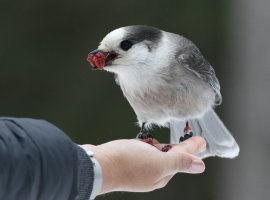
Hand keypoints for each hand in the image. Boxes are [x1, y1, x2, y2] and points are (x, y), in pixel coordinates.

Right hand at [81, 136, 205, 194]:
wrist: (98, 165)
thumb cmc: (128, 163)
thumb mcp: (158, 162)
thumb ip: (179, 162)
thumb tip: (200, 166)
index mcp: (162, 174)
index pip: (182, 158)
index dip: (192, 148)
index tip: (202, 141)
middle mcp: (152, 173)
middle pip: (170, 157)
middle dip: (180, 148)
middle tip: (191, 139)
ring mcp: (139, 167)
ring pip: (156, 154)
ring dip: (164, 146)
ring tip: (172, 141)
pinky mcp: (128, 160)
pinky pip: (144, 152)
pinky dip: (149, 146)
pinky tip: (149, 142)